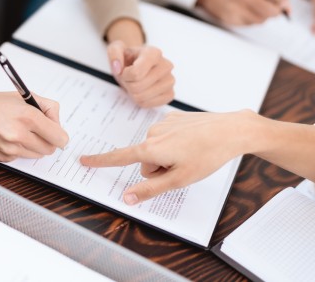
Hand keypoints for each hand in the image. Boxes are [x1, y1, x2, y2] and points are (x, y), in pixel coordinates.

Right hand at [0, 91, 68, 161]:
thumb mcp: (24, 96)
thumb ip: (48, 108)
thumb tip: (58, 124)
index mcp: (28, 117)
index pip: (59, 137)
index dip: (60, 135)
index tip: (57, 132)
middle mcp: (19, 134)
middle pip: (50, 149)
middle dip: (49, 140)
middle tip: (39, 130)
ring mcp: (10, 149)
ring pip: (38, 155)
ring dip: (35, 145)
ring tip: (23, 132)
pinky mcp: (2, 158)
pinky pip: (22, 157)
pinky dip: (21, 149)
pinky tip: (9, 138)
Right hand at [80, 111, 255, 204]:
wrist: (231, 130)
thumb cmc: (207, 156)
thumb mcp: (179, 179)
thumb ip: (150, 189)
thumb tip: (127, 198)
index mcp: (151, 148)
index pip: (119, 157)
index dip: (100, 161)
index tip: (83, 160)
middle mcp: (153, 133)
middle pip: (145, 161)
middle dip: (159, 168)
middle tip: (182, 168)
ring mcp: (164, 123)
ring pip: (157, 149)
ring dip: (169, 156)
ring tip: (191, 154)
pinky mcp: (174, 118)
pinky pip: (167, 137)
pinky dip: (177, 144)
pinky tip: (194, 143)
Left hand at [107, 40, 174, 107]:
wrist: (138, 66)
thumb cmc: (129, 59)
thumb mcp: (116, 49)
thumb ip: (114, 52)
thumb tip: (118, 67)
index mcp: (154, 53)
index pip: (136, 73)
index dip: (125, 75)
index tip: (125, 71)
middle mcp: (166, 66)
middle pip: (137, 86)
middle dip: (128, 84)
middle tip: (130, 78)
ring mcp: (170, 81)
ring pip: (142, 97)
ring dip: (133, 93)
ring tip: (136, 83)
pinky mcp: (170, 94)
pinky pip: (148, 104)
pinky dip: (140, 100)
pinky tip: (143, 91)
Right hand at [197, 0, 289, 24]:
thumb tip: (288, 8)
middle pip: (272, 10)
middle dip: (276, 11)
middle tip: (273, 7)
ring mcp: (236, 8)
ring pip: (262, 20)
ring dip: (263, 16)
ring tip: (255, 7)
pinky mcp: (231, 19)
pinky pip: (250, 24)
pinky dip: (252, 19)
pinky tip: (245, 11)